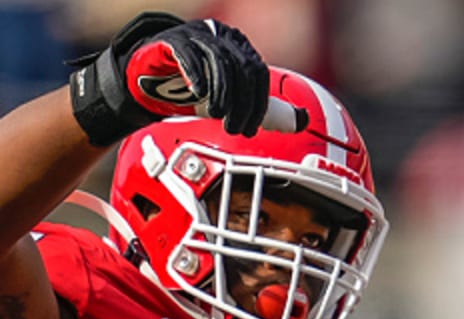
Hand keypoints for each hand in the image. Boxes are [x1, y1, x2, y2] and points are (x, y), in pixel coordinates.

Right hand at [69, 12, 268, 145]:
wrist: (148, 84)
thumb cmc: (195, 94)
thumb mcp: (236, 102)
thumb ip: (267, 108)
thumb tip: (305, 120)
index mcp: (239, 48)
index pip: (258, 74)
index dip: (257, 104)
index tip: (250, 129)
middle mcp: (220, 36)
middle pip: (241, 68)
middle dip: (240, 104)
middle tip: (233, 129)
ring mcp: (195, 34)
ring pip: (219, 61)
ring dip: (221, 95)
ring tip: (215, 117)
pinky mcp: (171, 39)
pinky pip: (189, 53)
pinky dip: (197, 76)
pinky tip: (198, 95)